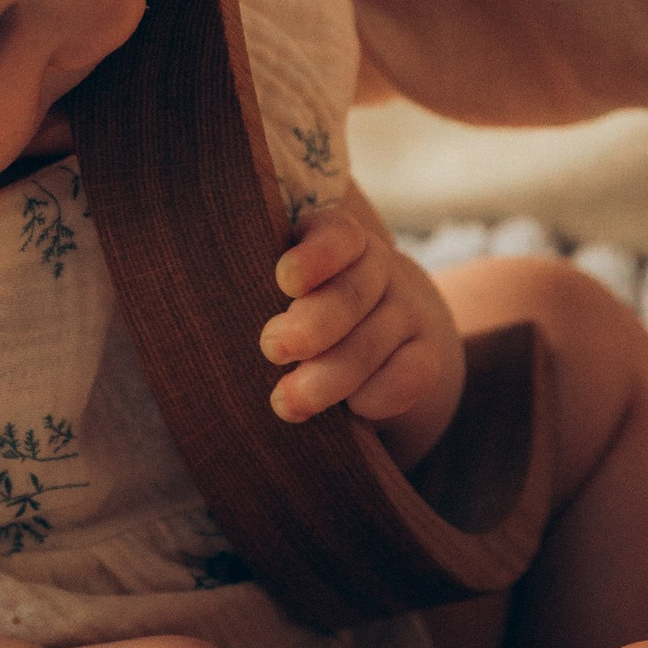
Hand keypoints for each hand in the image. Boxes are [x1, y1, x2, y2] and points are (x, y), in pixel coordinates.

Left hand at [261, 208, 464, 459]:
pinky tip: (353, 411)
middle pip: (350, 295)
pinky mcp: (429, 355)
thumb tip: (218, 332)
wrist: (393, 339)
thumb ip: (265, 298)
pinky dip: (377, 396)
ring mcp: (408, 312)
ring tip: (287, 403)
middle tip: (273, 348)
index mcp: (338, 242)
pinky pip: (409, 376)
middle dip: (311, 325)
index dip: (314, 256)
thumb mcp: (293, 293)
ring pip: (372, 342)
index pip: (335, 236)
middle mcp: (378, 270)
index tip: (285, 280)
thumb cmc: (312, 314)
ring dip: (329, 377)